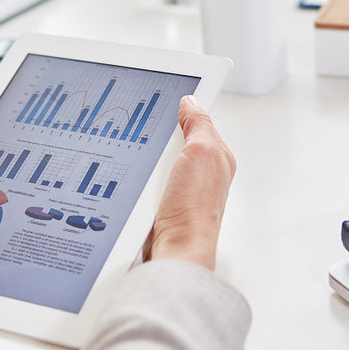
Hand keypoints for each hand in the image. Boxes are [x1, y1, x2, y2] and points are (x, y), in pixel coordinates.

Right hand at [142, 96, 235, 270]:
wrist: (175, 250)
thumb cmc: (193, 209)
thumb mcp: (201, 152)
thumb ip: (199, 124)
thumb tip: (191, 101)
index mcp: (216, 156)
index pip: (197, 121)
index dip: (181, 110)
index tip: (160, 99)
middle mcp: (200, 172)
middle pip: (170, 140)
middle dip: (156, 137)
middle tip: (145, 136)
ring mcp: (178, 188)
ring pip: (153, 160)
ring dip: (143, 160)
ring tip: (138, 163)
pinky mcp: (160, 203)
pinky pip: (143, 180)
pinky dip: (136, 179)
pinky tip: (131, 180)